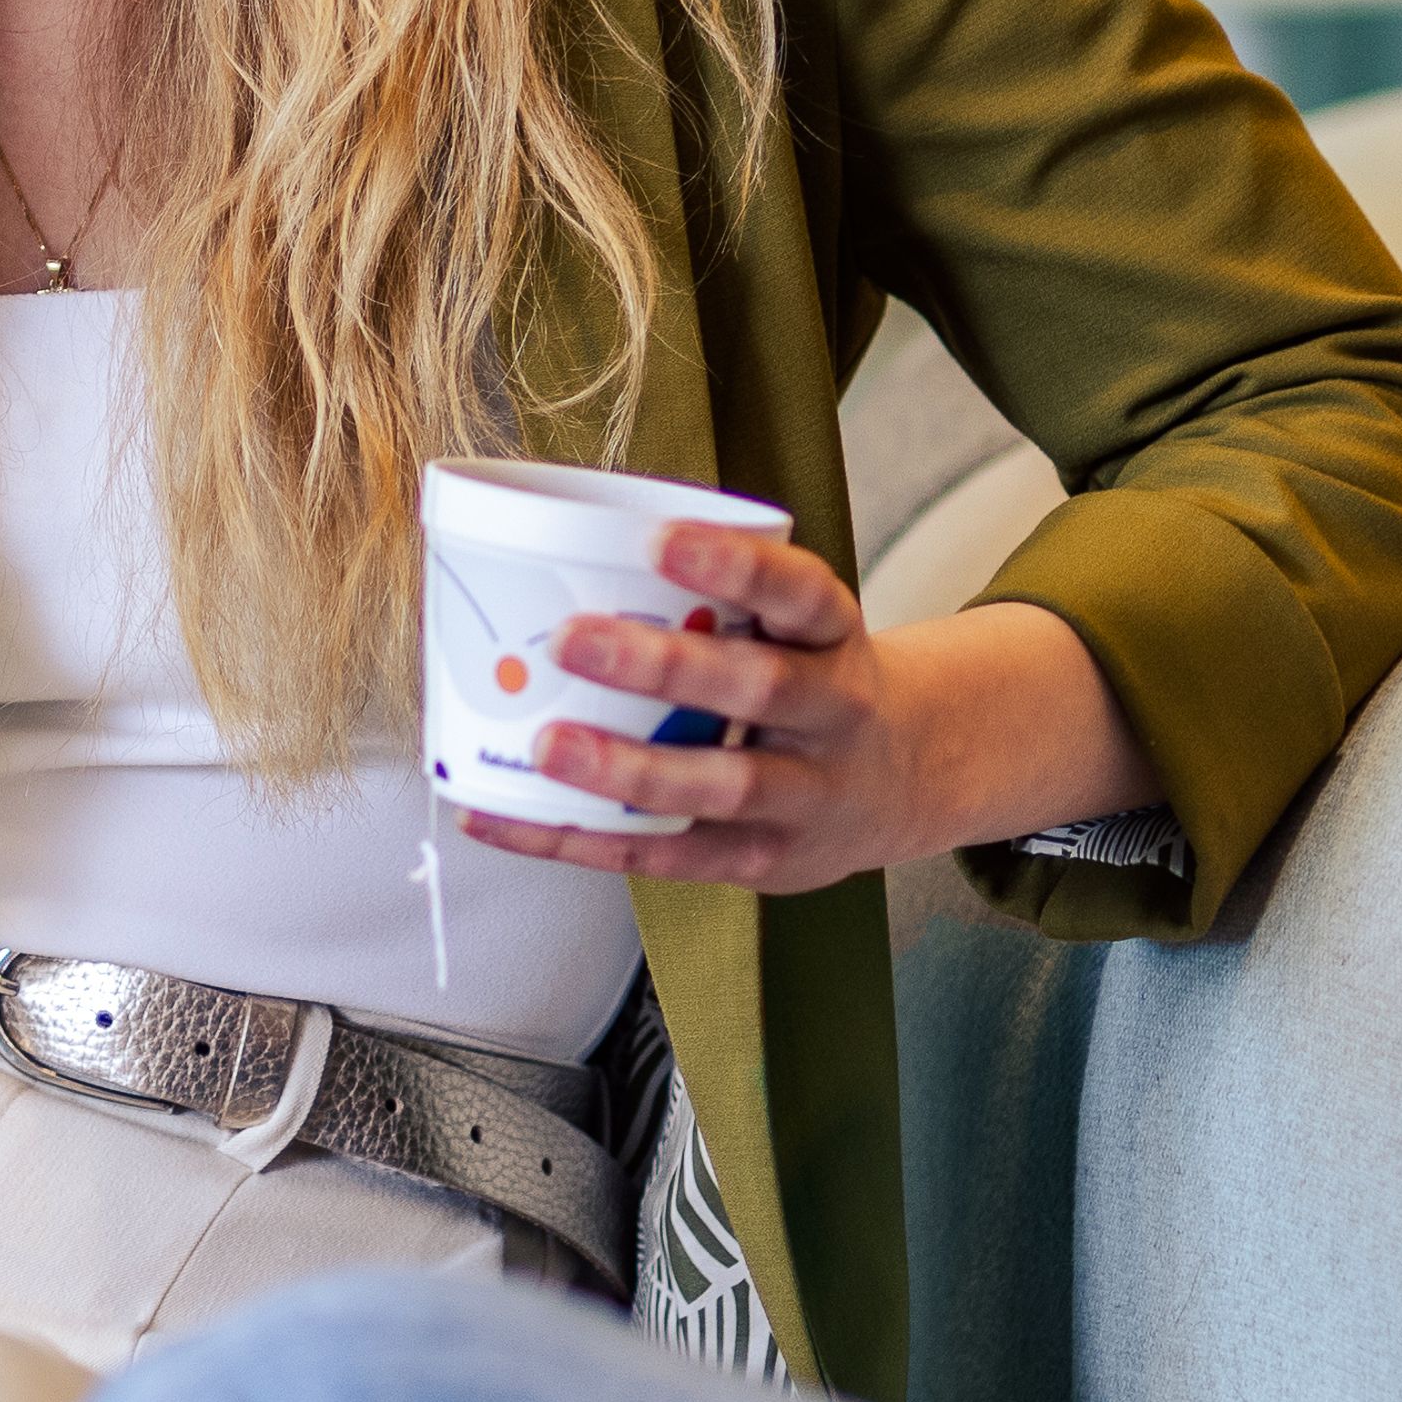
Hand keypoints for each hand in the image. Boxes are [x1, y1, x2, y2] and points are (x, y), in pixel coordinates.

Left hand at [452, 522, 1140, 894]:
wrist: (895, 784)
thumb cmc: (805, 683)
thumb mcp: (791, 625)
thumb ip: (707, 598)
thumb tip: (543, 549)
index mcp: (831, 636)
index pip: (800, 592)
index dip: (736, 566)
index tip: (661, 541)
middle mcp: (831, 714)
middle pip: (759, 688)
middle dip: (663, 666)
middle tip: (570, 638)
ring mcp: (802, 796)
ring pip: (722, 785)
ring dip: (628, 768)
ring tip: (547, 744)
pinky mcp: (760, 861)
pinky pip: (666, 855)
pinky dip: (579, 840)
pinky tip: (505, 817)